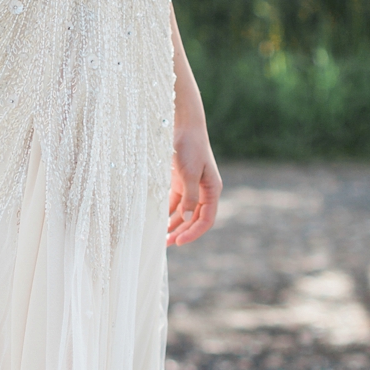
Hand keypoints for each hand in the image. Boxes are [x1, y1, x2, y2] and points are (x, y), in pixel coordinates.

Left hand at [167, 123, 221, 246]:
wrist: (183, 125)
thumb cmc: (190, 147)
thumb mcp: (189, 173)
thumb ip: (188, 197)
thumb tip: (185, 218)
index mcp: (212, 190)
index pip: (206, 219)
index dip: (193, 233)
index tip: (179, 241)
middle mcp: (203, 191)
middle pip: (194, 219)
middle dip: (182, 232)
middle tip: (166, 244)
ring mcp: (191, 187)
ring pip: (183, 213)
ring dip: (174, 225)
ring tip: (161, 237)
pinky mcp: (179, 182)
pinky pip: (174, 203)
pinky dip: (167, 212)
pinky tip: (157, 221)